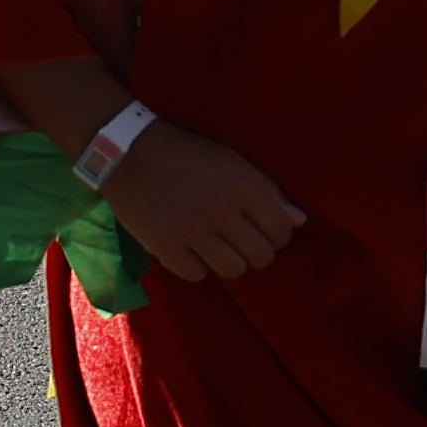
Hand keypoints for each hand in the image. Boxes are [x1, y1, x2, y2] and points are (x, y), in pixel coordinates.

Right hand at [91, 120, 300, 281]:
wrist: (127, 151)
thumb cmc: (186, 153)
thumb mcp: (231, 160)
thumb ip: (267, 190)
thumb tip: (300, 221)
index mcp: (241, 183)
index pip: (281, 230)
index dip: (278, 236)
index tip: (265, 231)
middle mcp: (220, 209)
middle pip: (261, 256)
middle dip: (257, 252)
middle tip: (243, 242)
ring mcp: (191, 231)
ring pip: (233, 270)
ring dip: (230, 261)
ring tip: (219, 247)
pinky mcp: (165, 247)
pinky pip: (198, 275)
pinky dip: (198, 266)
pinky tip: (192, 250)